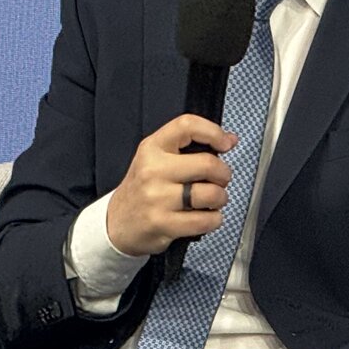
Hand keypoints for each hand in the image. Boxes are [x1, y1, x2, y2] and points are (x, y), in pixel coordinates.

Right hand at [103, 114, 238, 256]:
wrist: (118, 222)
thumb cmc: (143, 188)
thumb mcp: (157, 158)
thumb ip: (191, 146)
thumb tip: (230, 139)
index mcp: (152, 148)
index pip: (187, 125)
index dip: (213, 132)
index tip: (225, 143)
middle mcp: (153, 170)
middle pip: (207, 164)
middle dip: (224, 174)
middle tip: (220, 179)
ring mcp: (157, 198)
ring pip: (210, 194)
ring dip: (220, 198)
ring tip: (213, 200)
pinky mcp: (163, 223)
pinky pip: (205, 220)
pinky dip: (214, 219)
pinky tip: (206, 216)